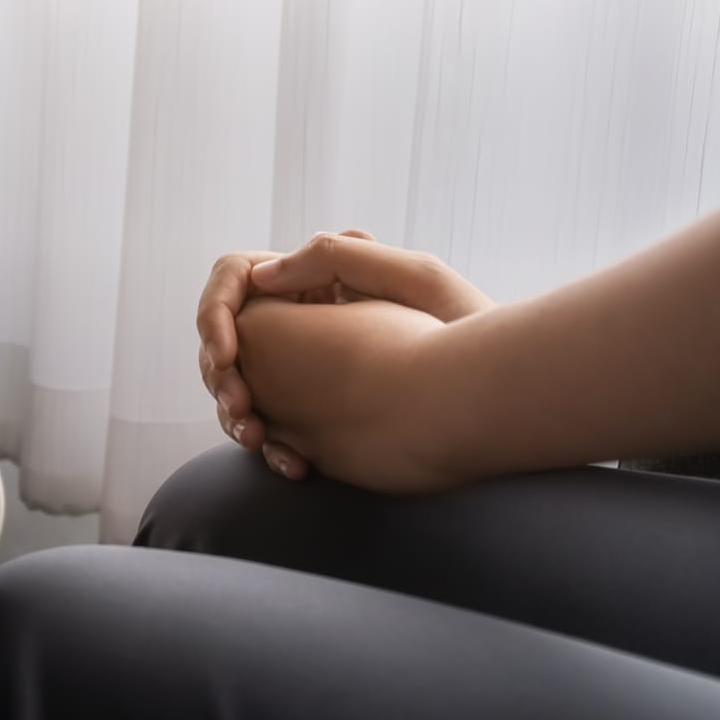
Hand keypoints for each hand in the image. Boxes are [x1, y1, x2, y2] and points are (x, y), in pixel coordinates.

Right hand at [201, 230, 491, 478]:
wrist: (504, 399)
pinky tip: (294, 462)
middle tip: (240, 406)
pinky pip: (272, 423)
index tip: (227, 354)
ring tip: (257, 437)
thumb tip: (260, 276)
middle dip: (220, 371)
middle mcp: (306, 317)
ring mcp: (307, 368)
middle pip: (228, 335)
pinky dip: (270, 443)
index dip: (216, 313)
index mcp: (319, 279)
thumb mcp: (413, 276)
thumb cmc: (473, 331)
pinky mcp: (319, 414)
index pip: (235, 279)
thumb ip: (337, 257)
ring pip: (239, 383)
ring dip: (234, 410)